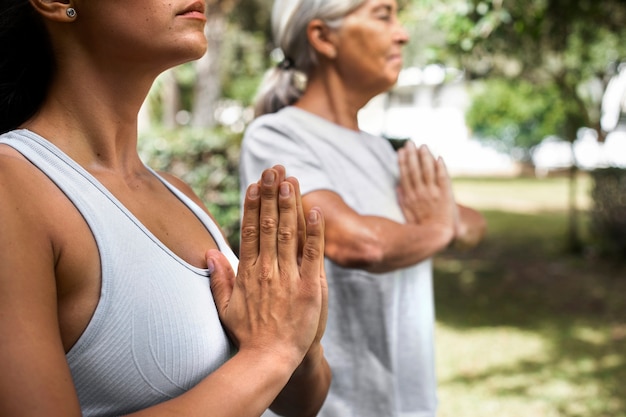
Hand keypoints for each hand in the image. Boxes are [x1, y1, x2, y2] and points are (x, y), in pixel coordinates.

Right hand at [209, 165, 325, 368]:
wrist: (269, 359)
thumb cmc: (248, 335)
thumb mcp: (225, 307)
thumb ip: (219, 279)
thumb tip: (210, 253)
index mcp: (248, 272)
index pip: (250, 230)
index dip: (253, 205)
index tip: (255, 184)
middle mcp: (267, 269)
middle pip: (269, 224)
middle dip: (271, 194)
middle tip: (272, 170)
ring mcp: (288, 276)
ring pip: (289, 233)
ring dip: (290, 204)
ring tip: (290, 180)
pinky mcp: (309, 286)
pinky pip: (312, 254)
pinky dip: (314, 232)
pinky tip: (315, 210)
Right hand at [396, 142, 457, 231]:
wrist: (439, 236)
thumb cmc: (421, 226)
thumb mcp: (406, 214)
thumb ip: (402, 199)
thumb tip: (396, 185)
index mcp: (410, 197)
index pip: (405, 175)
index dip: (403, 162)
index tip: (401, 151)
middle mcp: (420, 193)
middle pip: (415, 170)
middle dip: (412, 155)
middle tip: (410, 142)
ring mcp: (433, 193)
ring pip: (428, 171)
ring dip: (425, 158)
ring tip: (423, 146)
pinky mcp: (446, 195)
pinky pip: (443, 178)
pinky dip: (441, 168)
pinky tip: (438, 158)